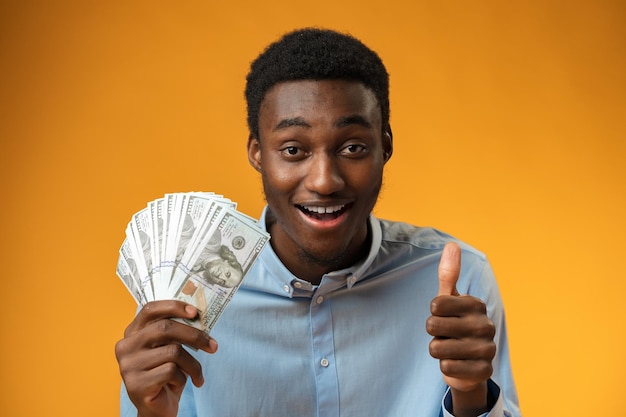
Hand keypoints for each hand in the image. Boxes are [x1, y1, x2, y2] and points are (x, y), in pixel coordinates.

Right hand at [115, 300, 217, 416]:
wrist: (156, 408)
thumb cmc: (165, 374)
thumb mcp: (169, 349)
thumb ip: (175, 332)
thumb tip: (198, 316)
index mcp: (132, 332)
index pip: (150, 309)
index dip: (174, 307)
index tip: (196, 312)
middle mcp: (126, 346)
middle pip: (166, 328)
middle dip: (195, 336)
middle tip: (213, 345)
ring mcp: (129, 365)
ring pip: (173, 351)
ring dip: (192, 364)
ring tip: (197, 374)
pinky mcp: (136, 384)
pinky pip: (171, 371)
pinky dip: (183, 378)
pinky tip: (179, 385)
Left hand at [426, 242, 495, 415]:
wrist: (469, 363)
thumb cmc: (455, 325)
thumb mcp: (449, 299)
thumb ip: (448, 274)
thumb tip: (452, 244)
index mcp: (476, 304)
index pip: (435, 305)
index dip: (433, 313)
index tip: (445, 316)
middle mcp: (485, 325)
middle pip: (432, 326)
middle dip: (433, 333)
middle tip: (447, 334)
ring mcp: (487, 349)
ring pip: (437, 349)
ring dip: (438, 351)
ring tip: (451, 349)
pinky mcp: (483, 370)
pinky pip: (448, 367)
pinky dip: (447, 367)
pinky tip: (458, 363)